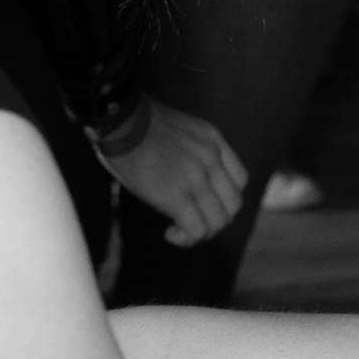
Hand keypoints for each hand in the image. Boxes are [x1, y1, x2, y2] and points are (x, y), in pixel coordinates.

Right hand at [97, 100, 246, 247]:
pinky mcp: (176, 196)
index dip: (223, 198)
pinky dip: (186, 238)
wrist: (118, 119)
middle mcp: (212, 159)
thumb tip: (183, 177)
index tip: (202, 202)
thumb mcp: (179, 130)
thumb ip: (192, 151)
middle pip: (233, 205)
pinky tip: (170, 233)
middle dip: (214, 219)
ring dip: (201, 232)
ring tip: (178, 229)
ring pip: (218, 221)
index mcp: (214, 141)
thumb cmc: (136, 124)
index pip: (240, 180)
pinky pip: (196, 230)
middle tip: (190, 220)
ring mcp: (197, 178)